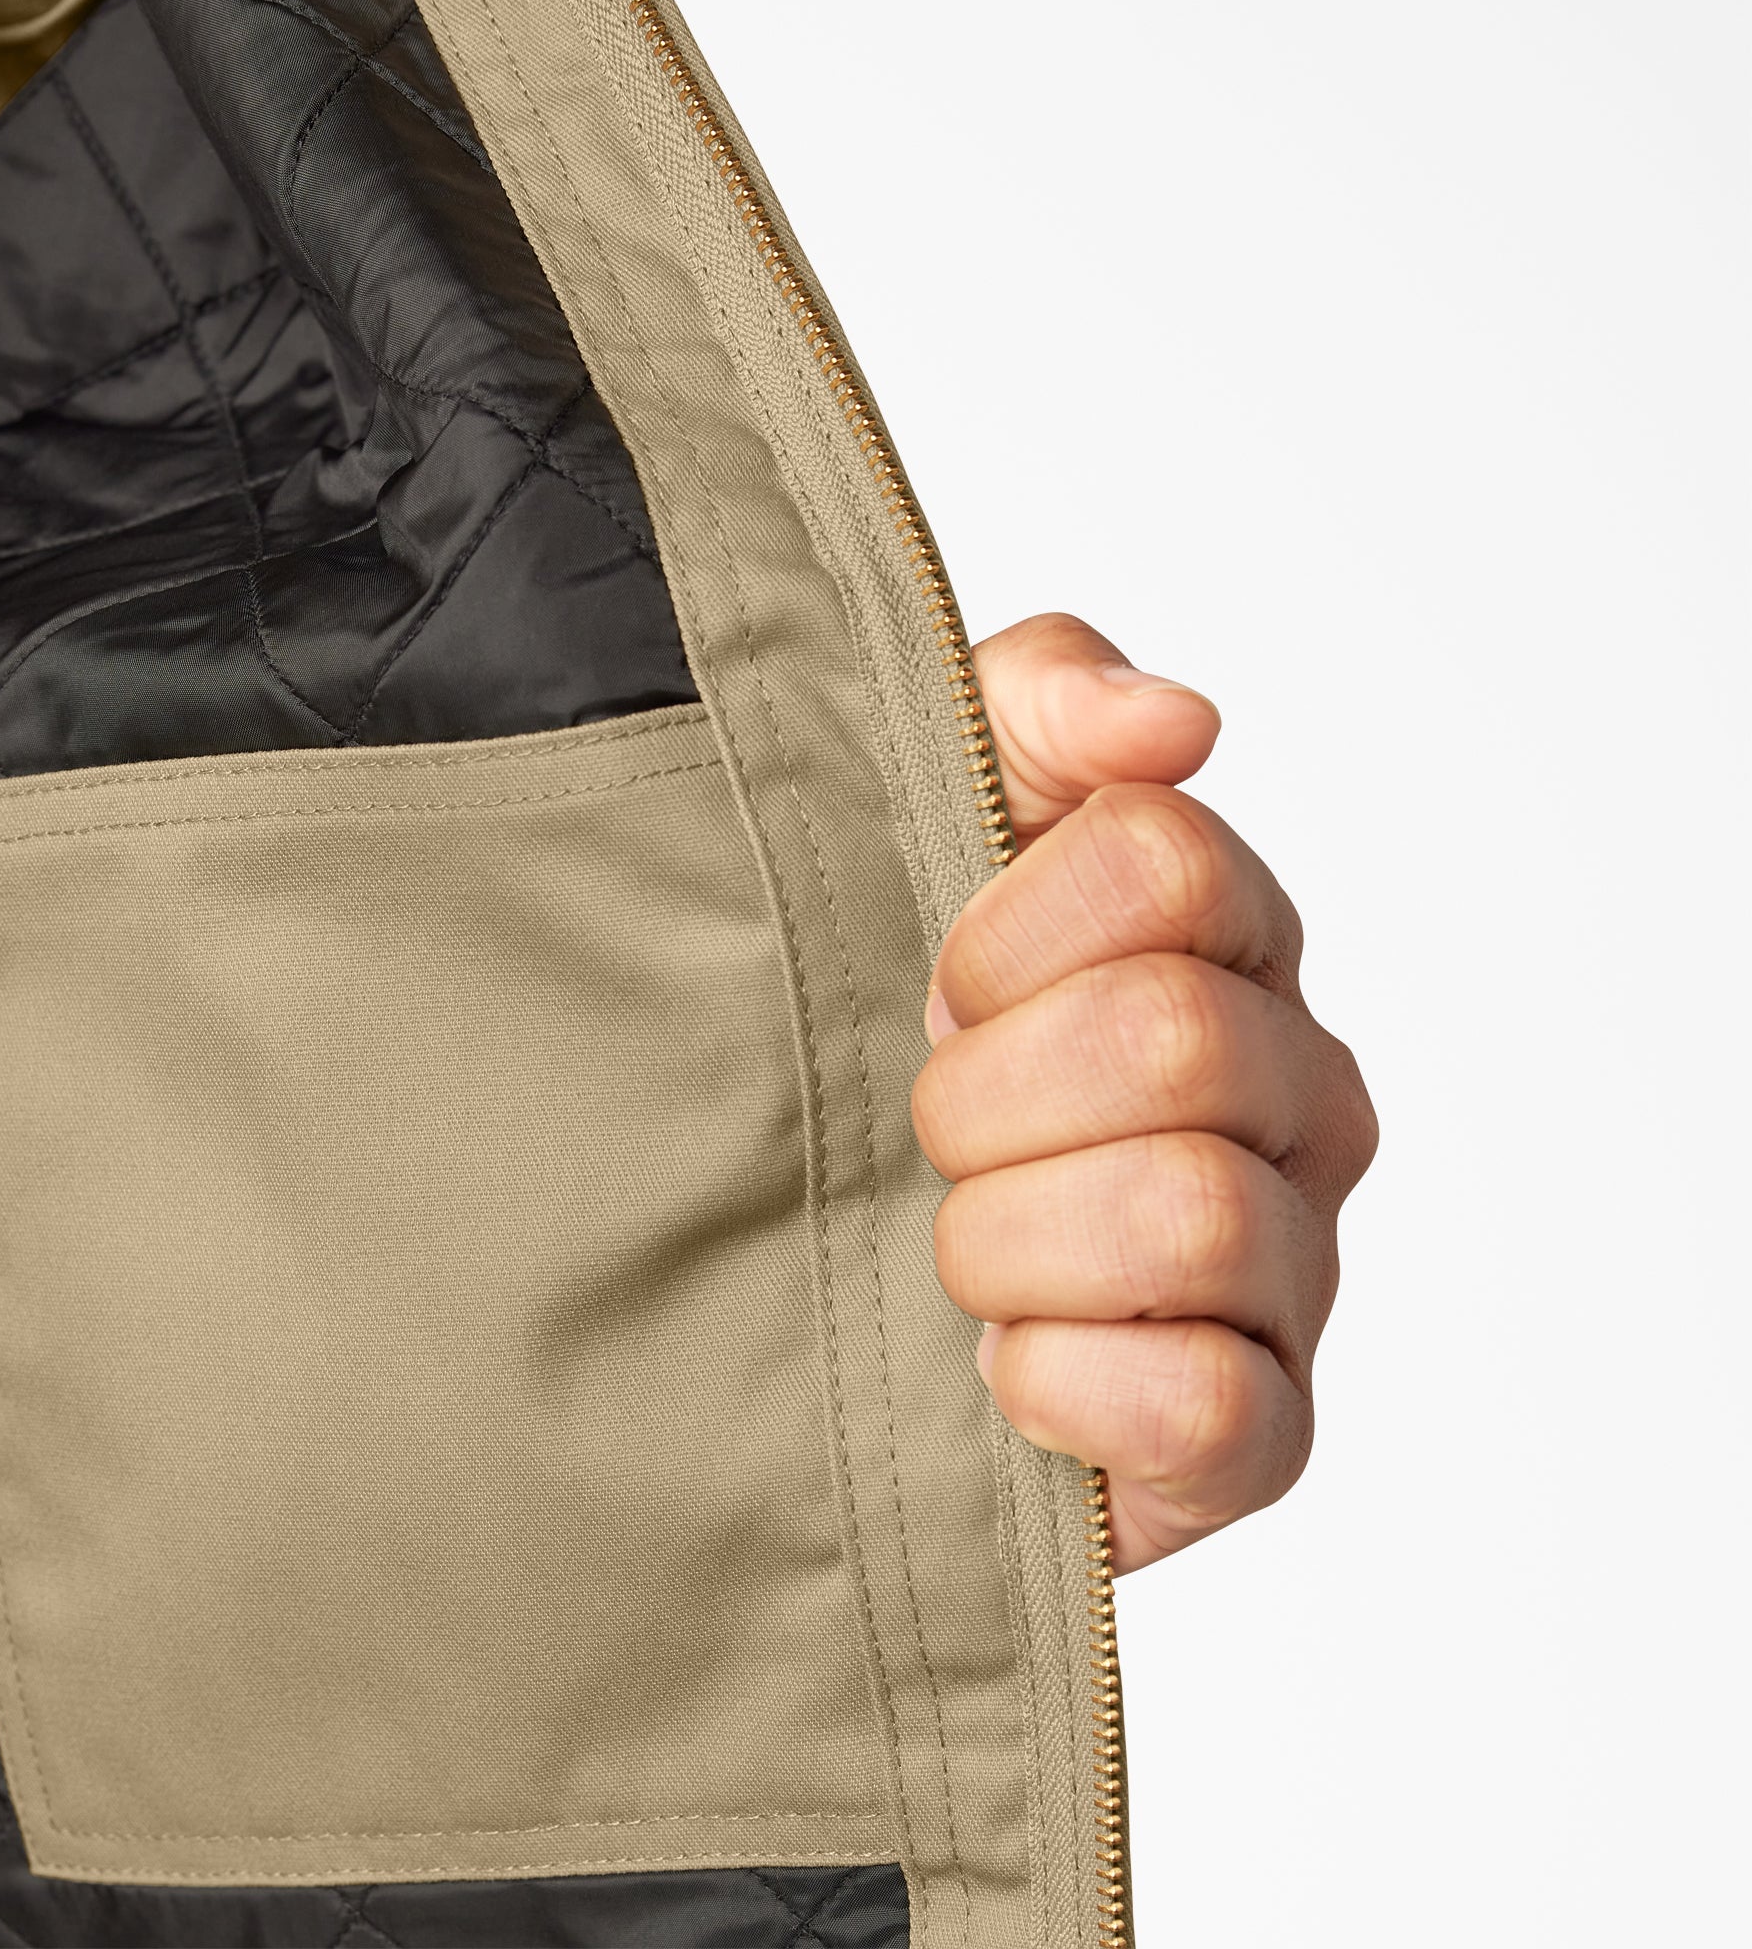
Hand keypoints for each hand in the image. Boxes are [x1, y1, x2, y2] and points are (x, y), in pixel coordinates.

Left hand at [912, 613, 1376, 1571]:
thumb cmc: (907, 1029)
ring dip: (1006, 1238)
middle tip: (936, 1129)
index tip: (942, 990)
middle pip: (1172, 1036)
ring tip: (964, 1249)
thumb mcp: (939, 812)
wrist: (837, 1257)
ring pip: (1186, 1215)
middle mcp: (1299, 1095)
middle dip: (985, 1090)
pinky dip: (1065, 1387)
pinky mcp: (1259, 1437)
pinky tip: (1008, 1366)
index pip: (1165, 861)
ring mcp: (1295, 1268)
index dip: (1004, 930)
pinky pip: (1204, 1407)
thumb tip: (1174, 721)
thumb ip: (1045, 699)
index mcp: (1238, 942)